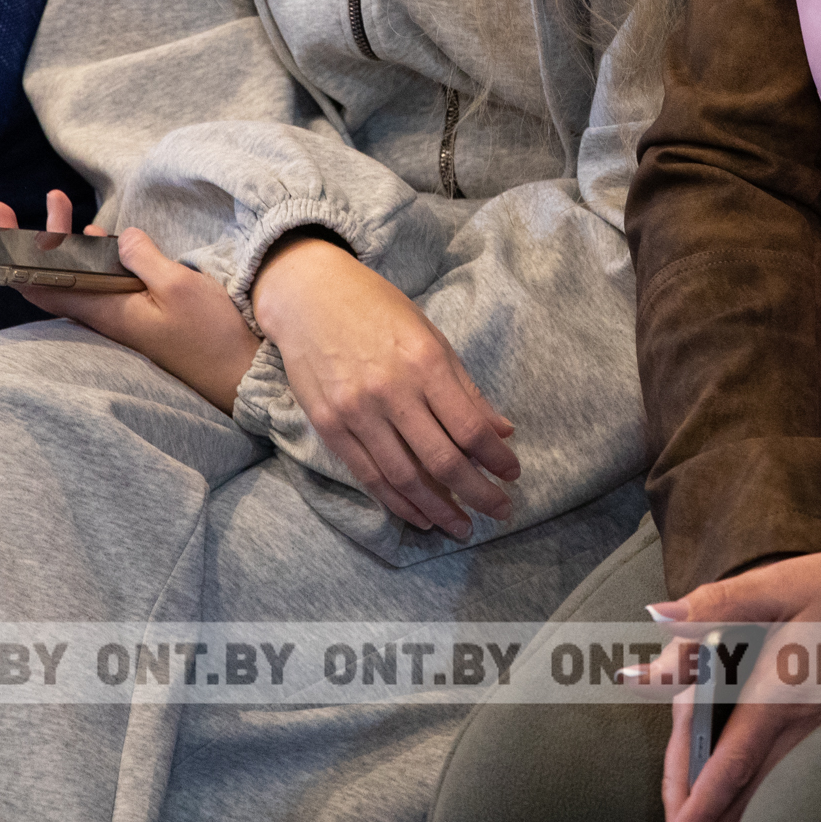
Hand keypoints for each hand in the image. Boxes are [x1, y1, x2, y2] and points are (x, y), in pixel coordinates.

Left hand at [0, 192, 261, 411]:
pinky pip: (101, 282)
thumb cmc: (210, 336)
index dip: (10, 255)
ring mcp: (119, 315)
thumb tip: (119, 238)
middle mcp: (103, 314)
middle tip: (42, 200)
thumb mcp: (178, 287)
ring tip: (66, 206)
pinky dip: (93, 255)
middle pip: (52, 275)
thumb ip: (142, 258)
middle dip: (39, 235)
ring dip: (67, 242)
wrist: (238, 375)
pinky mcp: (137, 315)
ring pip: (77, 276)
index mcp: (103, 309)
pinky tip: (102, 239)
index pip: (38, 285)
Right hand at [250, 236, 516, 538]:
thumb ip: (465, 388)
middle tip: (500, 512)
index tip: (513, 475)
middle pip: (443, 460)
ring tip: (462, 526)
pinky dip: (397, 503)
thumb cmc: (376, 310)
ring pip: (405, 478)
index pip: (470, 428)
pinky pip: (369, 477)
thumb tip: (502, 432)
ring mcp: (357, 412)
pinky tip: (420, 517)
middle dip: (478, 494)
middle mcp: (391, 391)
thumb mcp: (430, 336)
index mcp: (425, 362)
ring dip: (439, 510)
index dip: (496, 460)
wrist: (307, 294)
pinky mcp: (329, 426)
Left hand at [642, 550, 820, 821]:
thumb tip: (659, 618)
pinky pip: (790, 793)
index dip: (702, 810)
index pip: (730, 764)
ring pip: (770, 805)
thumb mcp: (770, 586)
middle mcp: (797, 726)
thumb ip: (711, 606)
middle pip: (748, 801)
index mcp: (775, 694)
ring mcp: (817, 736)